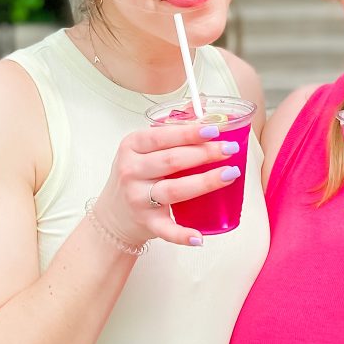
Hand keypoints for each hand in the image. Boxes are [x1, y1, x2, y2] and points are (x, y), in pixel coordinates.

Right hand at [94, 122, 241, 246]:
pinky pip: (166, 230)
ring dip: (205, 182)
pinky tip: (200, 237)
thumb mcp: (143, 148)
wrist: (113, 215)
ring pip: (174, 190)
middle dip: (204, 153)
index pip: (162, 136)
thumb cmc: (136, 175)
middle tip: (230, 149)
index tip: (214, 130)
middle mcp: (131, 171)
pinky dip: (182, 235)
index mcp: (132, 146)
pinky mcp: (146, 223)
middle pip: (172, 161)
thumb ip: (171, 130)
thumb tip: (201, 106)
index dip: (189, 133)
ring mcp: (137, 198)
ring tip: (230, 174)